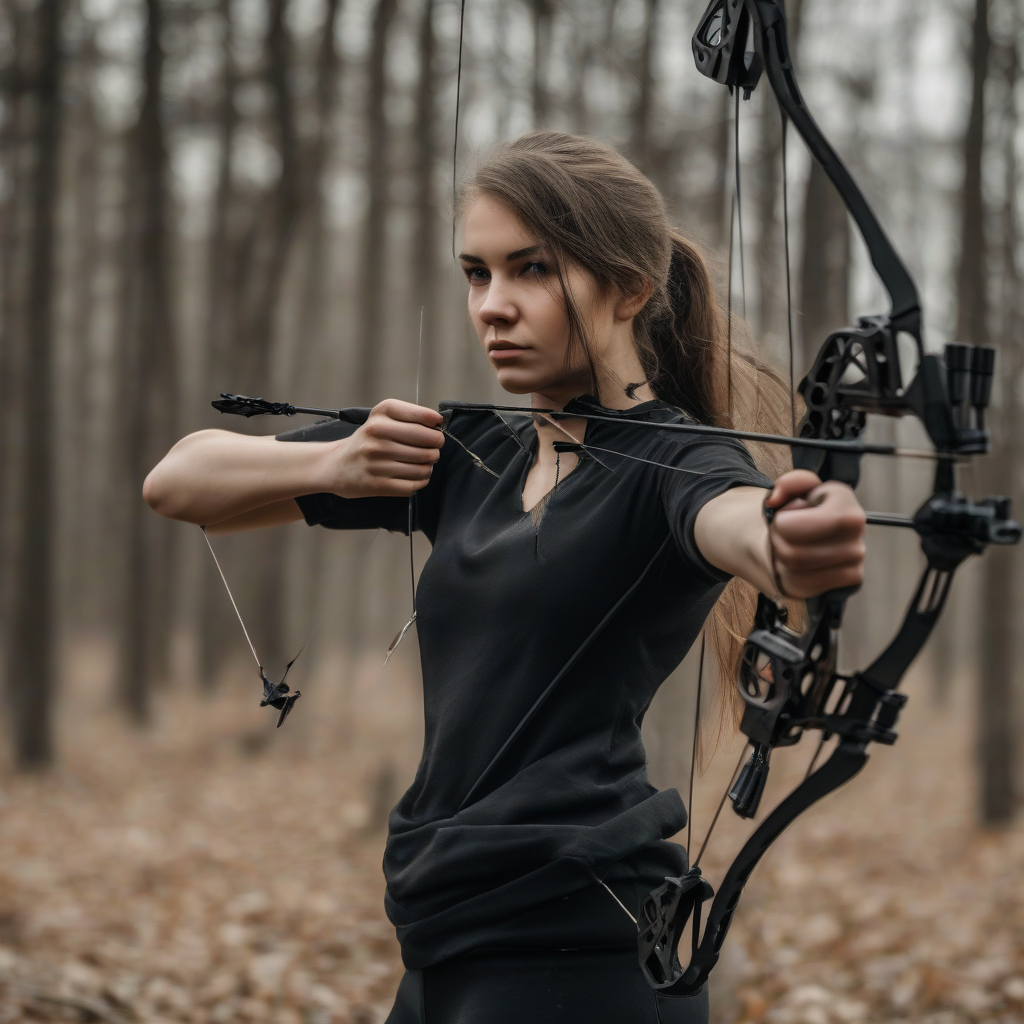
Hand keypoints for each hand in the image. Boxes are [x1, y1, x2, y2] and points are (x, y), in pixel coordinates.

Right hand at [325, 399, 444, 497]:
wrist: (335, 465)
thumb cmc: (366, 442)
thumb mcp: (380, 419)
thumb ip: (408, 418)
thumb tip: (438, 426)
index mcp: (380, 415)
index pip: (422, 416)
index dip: (435, 425)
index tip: (437, 428)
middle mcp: (376, 435)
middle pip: (428, 442)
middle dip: (436, 447)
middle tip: (432, 449)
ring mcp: (376, 461)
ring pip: (423, 466)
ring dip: (429, 466)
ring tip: (423, 463)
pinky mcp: (376, 484)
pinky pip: (412, 485)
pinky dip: (421, 481)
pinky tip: (417, 476)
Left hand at [765, 469, 865, 598]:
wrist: (815, 537)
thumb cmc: (806, 512)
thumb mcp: (799, 489)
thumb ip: (789, 483)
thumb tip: (774, 500)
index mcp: (848, 510)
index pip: (789, 527)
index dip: (780, 521)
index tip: (791, 513)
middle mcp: (857, 538)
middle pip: (791, 553)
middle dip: (778, 541)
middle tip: (785, 532)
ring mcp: (854, 564)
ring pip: (795, 569)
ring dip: (782, 557)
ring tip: (791, 545)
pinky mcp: (845, 583)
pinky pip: (800, 585)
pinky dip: (789, 575)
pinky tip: (798, 564)